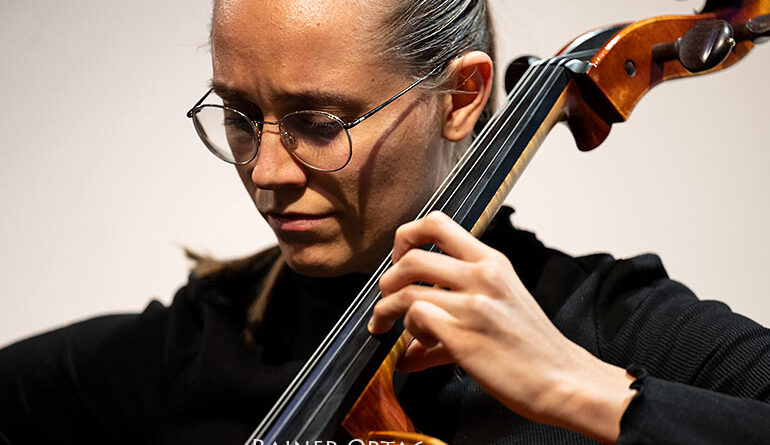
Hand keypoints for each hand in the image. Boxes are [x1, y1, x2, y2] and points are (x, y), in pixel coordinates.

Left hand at [368, 211, 635, 443]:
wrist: (564, 380)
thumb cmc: (533, 348)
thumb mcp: (502, 306)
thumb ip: (456, 309)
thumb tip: (412, 341)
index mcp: (492, 262)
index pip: (437, 223)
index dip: (407, 236)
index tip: (400, 259)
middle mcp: (482, 275)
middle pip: (412, 256)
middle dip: (388, 279)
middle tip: (387, 299)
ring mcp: (473, 304)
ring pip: (407, 289)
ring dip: (386, 310)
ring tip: (386, 326)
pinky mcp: (464, 334)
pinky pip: (415, 317)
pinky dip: (406, 332)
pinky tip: (417, 346)